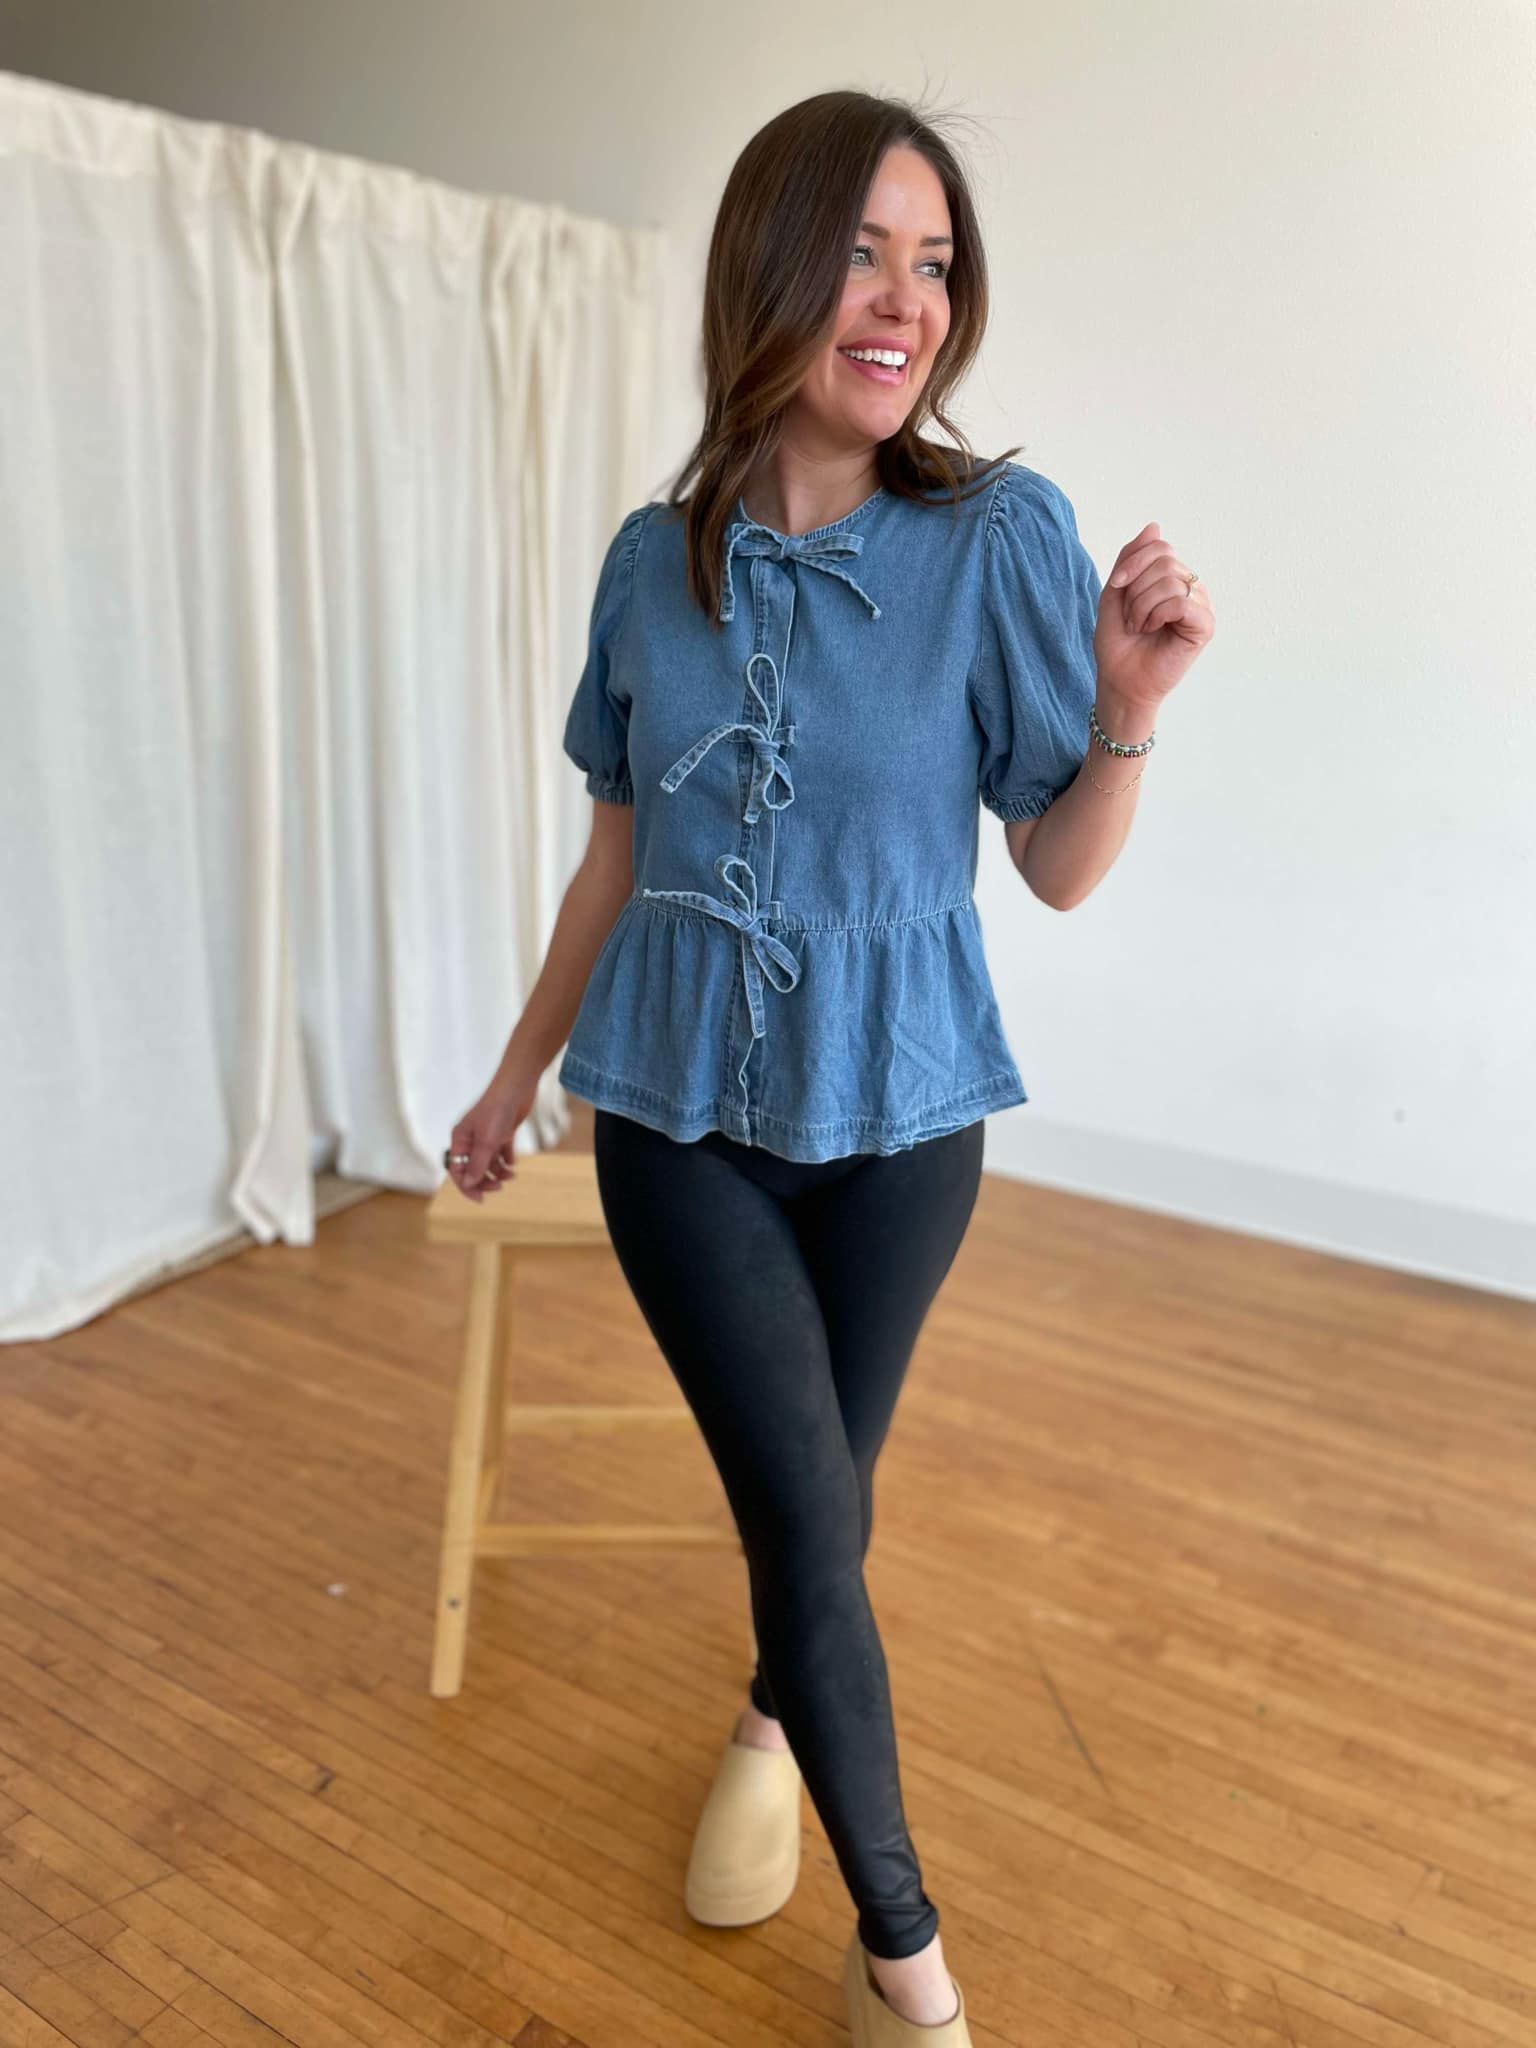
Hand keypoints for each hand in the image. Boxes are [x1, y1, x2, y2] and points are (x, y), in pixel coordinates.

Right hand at [445, 1066, 538, 1203]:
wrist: (517, 1086)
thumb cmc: (497, 1111)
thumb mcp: (486, 1142)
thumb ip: (478, 1164)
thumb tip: (468, 1184)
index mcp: (460, 1139)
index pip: (457, 1170)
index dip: (467, 1186)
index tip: (481, 1199)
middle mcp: (471, 1138)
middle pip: (473, 1168)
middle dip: (485, 1180)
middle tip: (499, 1187)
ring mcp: (487, 1135)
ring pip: (489, 1162)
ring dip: (498, 1172)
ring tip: (511, 1176)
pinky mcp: (502, 1131)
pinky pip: (502, 1152)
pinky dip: (507, 1160)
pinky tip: (513, 1163)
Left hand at [1094, 522, 1214, 710]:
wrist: (1119, 680)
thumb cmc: (1118, 643)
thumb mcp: (1116, 592)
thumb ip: (1132, 558)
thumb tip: (1155, 525)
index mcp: (1172, 580)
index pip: (1160, 547)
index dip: (1133, 563)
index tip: (1116, 587)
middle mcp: (1191, 589)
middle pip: (1165, 561)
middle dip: (1136, 590)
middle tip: (1131, 618)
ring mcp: (1200, 607)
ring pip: (1171, 581)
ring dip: (1142, 606)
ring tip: (1140, 627)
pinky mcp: (1205, 626)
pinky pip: (1181, 602)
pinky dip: (1157, 614)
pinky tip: (1153, 630)